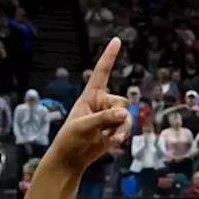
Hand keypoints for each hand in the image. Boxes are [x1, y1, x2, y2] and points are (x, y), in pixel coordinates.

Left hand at [48, 38, 130, 171]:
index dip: (109, 56)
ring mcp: (110, 116)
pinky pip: (127, 128)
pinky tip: (112, 144)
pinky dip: (122, 136)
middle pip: (122, 103)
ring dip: (122, 129)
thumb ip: (104, 118)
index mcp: (90, 96)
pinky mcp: (115, 129)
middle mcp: (102, 103)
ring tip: (112, 140)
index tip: (116, 40)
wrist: (72, 159)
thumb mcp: (83, 126)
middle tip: (107, 131)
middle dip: (118, 117)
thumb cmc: (70, 139)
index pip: (102, 73)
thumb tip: (124, 113)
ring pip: (128, 117)